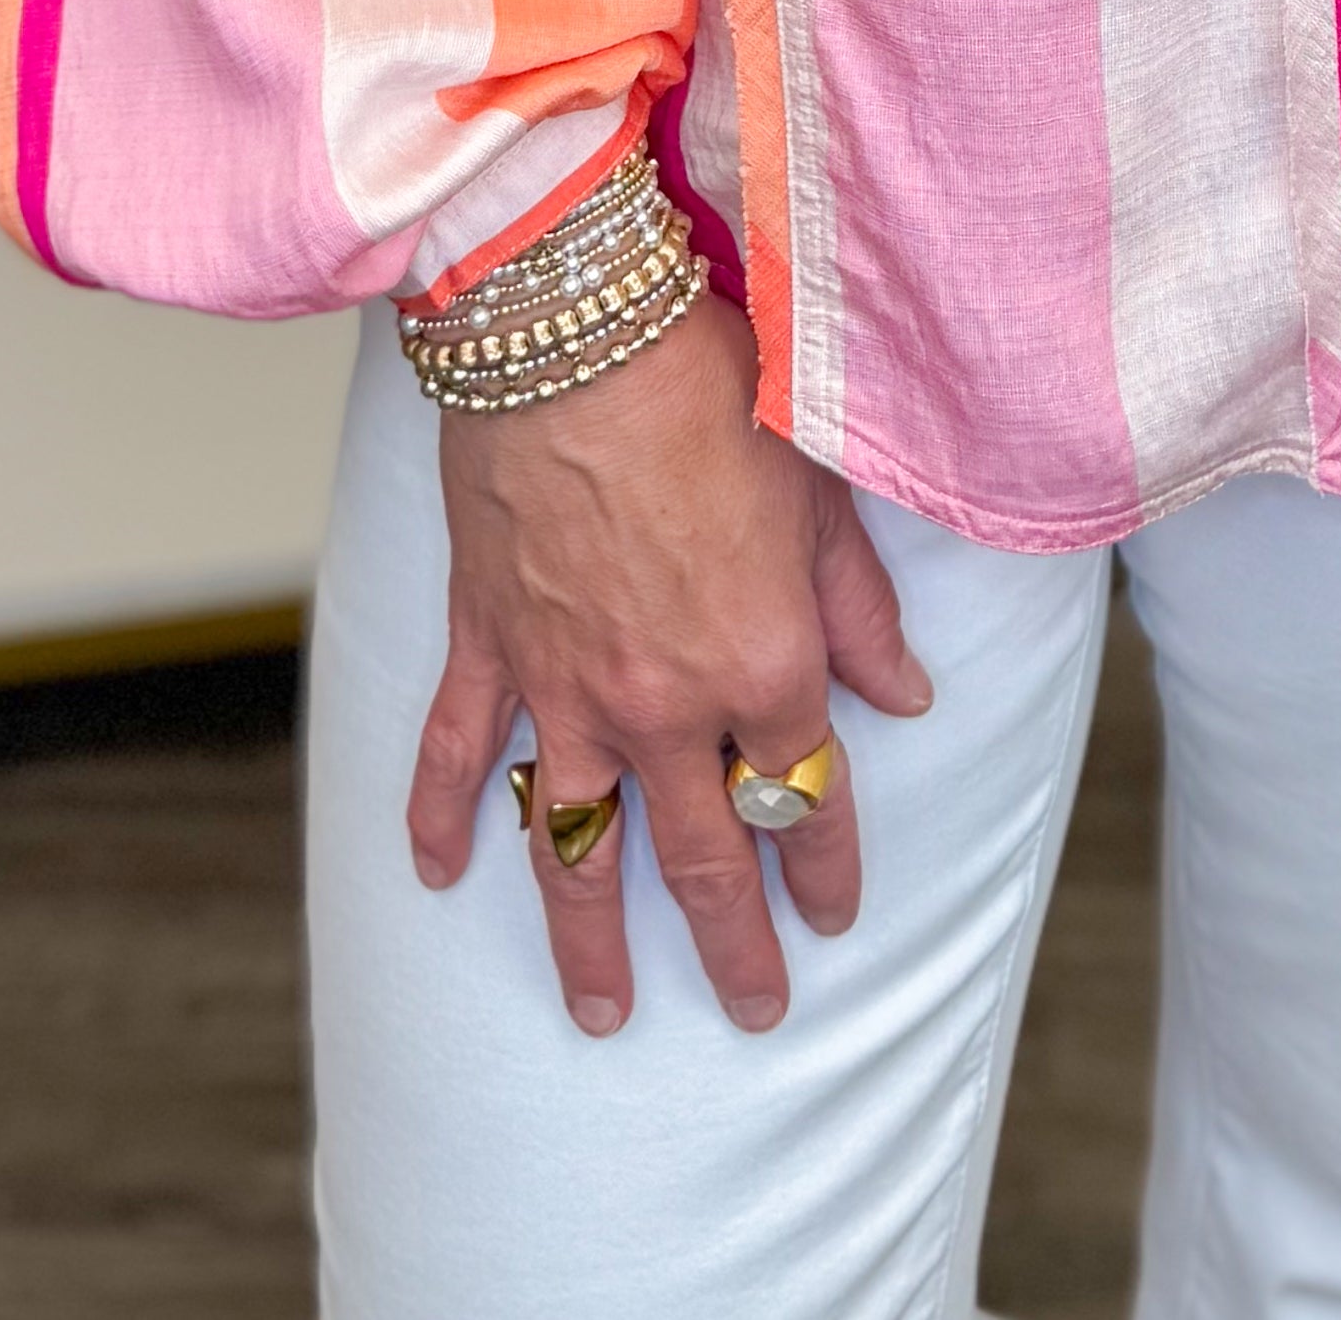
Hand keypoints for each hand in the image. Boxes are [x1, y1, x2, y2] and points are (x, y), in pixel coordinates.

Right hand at [406, 287, 929, 1035]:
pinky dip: (443, 820)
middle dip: (733, 946)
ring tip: (603, 1011)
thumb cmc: (711, 386)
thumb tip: (904, 695)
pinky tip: (437, 877)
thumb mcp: (821, 492)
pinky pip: (461, 754)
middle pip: (705, 857)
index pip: (808, 798)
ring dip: (590, 939)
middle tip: (753, 1011)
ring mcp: (568, 684)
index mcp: (764, 663)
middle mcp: (666, 701)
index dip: (828, 866)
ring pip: (576, 844)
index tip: (835, 917)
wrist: (579, 330)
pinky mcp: (491, 644)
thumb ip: (860, 608)